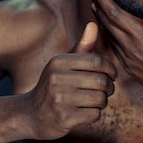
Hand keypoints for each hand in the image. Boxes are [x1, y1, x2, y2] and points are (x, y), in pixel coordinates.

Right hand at [25, 22, 116, 139]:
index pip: (96, 61)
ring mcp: (60, 100)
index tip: (112, 75)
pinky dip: (95, 114)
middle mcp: (57, 79)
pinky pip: (94, 115)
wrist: (30, 115)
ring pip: (100, 99)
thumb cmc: (52, 85)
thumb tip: (93, 24)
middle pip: (101, 81)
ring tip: (95, 101)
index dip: (110, 68)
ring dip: (103, 102)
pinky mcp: (64, 118)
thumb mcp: (63, 64)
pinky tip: (85, 112)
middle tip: (106, 91)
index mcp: (58, 62)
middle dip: (109, 87)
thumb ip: (81, 46)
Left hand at [91, 0, 142, 104]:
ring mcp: (126, 57)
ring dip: (100, 20)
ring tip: (96, 7)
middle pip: (106, 22)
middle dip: (98, 6)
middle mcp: (129, 44)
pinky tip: (106, 28)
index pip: (114, 12)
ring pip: (107, 35)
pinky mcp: (127, 66)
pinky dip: (108, 35)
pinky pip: (113, 47)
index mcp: (140, 32)